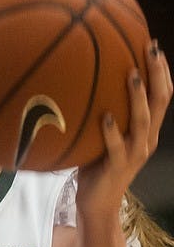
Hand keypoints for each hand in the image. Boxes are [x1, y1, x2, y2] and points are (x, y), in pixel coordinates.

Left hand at [77, 41, 171, 215]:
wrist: (97, 202)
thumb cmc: (96, 162)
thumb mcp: (104, 133)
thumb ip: (104, 111)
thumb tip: (84, 81)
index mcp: (146, 129)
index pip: (162, 95)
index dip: (162, 71)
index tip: (153, 44)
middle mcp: (146, 138)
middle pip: (160, 102)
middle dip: (158, 74)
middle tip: (150, 49)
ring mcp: (133, 153)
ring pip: (142, 121)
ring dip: (138, 97)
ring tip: (131, 74)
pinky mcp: (117, 166)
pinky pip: (115, 147)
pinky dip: (111, 131)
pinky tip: (104, 117)